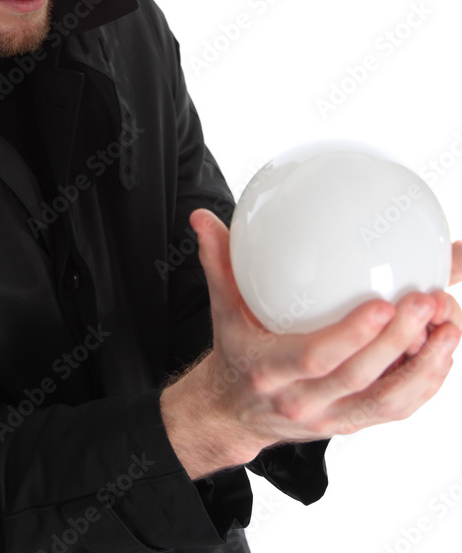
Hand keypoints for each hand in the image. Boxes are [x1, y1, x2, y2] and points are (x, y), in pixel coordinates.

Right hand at [189, 208, 461, 461]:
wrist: (234, 412)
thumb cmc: (236, 350)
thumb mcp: (223, 308)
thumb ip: (218, 261)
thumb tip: (202, 217)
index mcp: (271, 370)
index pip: (316, 358)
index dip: (352, 336)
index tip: (382, 302)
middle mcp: (305, 401)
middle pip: (361, 379)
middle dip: (401, 342)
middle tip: (428, 298)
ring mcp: (333, 417)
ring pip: (389, 401)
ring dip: (426, 364)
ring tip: (450, 324)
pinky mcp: (354, 422)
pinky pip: (397, 409)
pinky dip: (426, 381)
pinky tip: (444, 347)